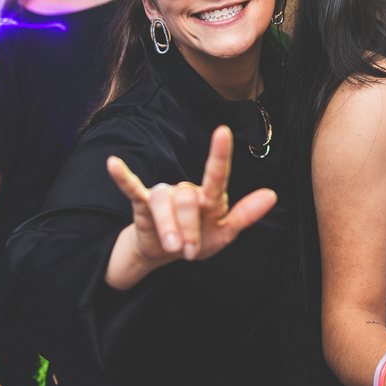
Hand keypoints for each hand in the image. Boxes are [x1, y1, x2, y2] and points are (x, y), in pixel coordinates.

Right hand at [107, 125, 276, 273]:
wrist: (165, 254)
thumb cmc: (199, 239)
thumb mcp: (225, 233)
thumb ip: (246, 214)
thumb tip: (272, 195)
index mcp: (210, 197)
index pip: (217, 174)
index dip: (219, 154)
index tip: (223, 131)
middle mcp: (187, 190)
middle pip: (188, 201)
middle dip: (189, 231)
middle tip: (189, 253)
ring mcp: (164, 194)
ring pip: (164, 203)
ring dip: (168, 228)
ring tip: (172, 248)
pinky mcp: (143, 203)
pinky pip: (132, 187)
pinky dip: (123, 177)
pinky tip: (113, 164)